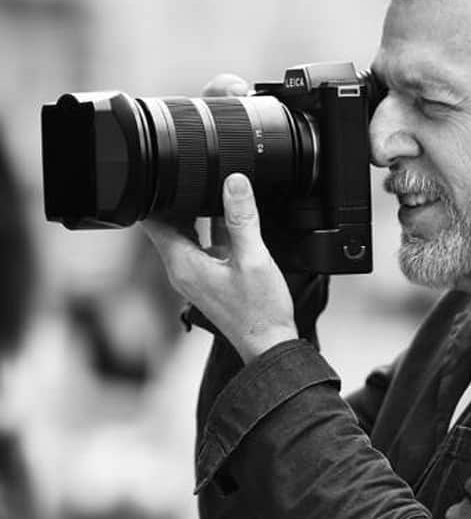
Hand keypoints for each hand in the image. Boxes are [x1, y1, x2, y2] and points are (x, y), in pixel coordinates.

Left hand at [143, 173, 297, 364]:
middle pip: (168, 224)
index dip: (159, 195)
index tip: (174, 174)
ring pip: (187, 234)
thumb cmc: (259, 312)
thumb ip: (242, 218)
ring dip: (197, 213)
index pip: (153, 221)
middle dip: (179, 199)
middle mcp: (182, 270)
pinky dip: (212, 229)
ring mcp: (195, 276)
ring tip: (216, 191)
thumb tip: (234, 182)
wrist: (269, 344)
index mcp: (183, 264)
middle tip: (198, 176)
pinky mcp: (210, 279)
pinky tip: (232, 219)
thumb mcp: (253, 258)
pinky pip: (204, 246)